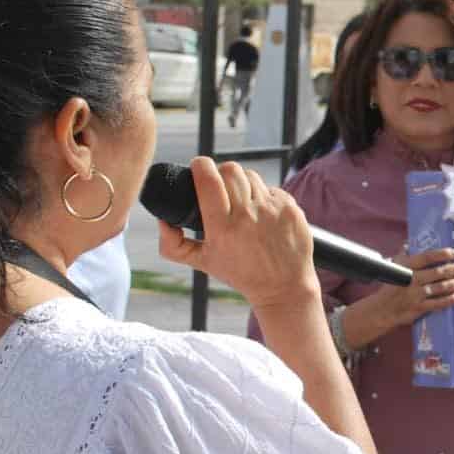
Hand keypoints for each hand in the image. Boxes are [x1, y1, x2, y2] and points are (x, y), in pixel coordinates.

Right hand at [157, 157, 316, 310]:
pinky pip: (271, 188)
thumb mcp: (202, 263)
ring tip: (241, 200)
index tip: (198, 167)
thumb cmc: (240, 273)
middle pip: (230, 170)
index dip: (200, 165)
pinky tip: (262, 213)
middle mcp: (248, 217)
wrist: (284, 287)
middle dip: (220, 172)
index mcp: (222, 229)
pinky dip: (264, 196)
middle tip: (220, 186)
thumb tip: (162, 220)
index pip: (208, 180)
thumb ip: (173, 245)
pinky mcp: (290, 208)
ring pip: (251, 175)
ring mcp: (272, 211)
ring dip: (242, 182)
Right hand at [363, 248, 453, 329]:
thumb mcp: (392, 267)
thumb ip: (402, 255)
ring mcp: (416, 295)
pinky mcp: (419, 308)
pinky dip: (451, 299)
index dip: (443, 253)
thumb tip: (407, 243)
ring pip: (441, 287)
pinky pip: (439, 303)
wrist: (381, 309)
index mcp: (406, 267)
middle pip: (438, 272)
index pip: (428, 257)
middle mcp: (412, 280)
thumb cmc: (389, 287)